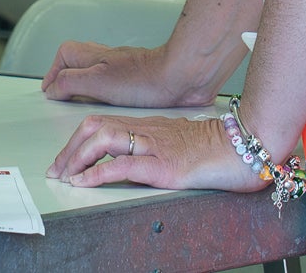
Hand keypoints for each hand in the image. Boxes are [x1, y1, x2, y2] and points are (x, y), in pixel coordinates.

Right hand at [44, 41, 195, 106]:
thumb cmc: (145, 78)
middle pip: (80, 60)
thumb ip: (70, 83)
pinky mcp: (141, 82)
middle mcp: (109, 60)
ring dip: (88, 84)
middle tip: (61, 92)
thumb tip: (52, 88)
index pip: (65, 55)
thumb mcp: (97, 82)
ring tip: (83, 101)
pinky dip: (109, 93)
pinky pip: (118, 84)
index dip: (54, 72)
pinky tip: (113, 106)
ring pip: (99, 72)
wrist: (182, 78)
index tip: (49, 90)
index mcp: (95, 58)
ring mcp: (126, 70)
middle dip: (68, 74)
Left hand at [47, 112, 262, 191]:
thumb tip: (143, 160)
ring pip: (103, 139)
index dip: (79, 139)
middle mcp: (149, 131)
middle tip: (57, 169)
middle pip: (95, 126)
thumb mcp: (183, 144)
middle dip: (70, 148)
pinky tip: (84, 183)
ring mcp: (156, 147)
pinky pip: (122, 165)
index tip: (66, 158)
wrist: (248, 148)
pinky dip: (97, 173)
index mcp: (151, 126)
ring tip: (65, 175)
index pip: (104, 123)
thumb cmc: (222, 149)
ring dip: (77, 158)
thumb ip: (163, 146)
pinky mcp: (165, 165)